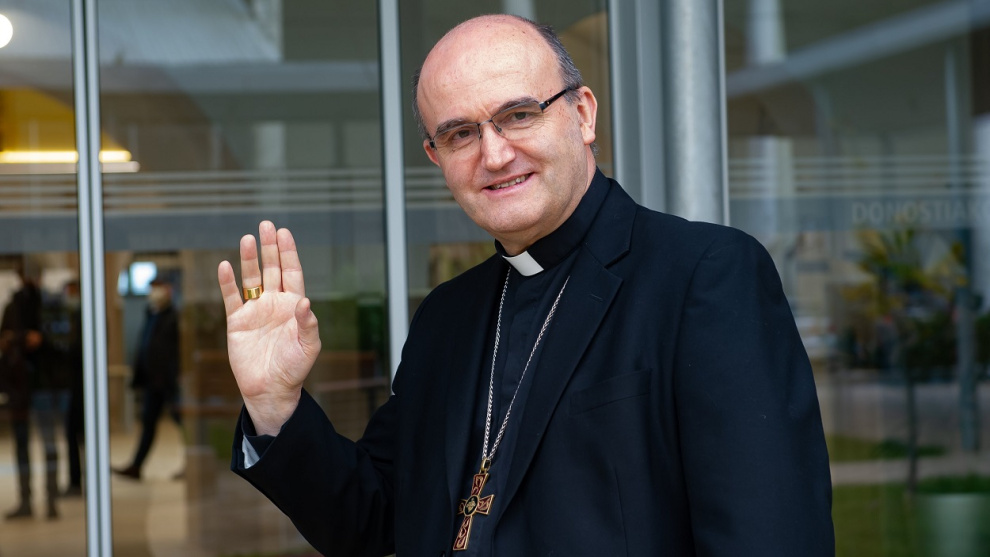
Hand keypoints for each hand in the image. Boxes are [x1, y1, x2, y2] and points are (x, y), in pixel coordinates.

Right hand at [217, 221, 321, 434]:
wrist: (270, 389)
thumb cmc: (294, 368)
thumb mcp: (308, 346)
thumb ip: (308, 323)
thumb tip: (305, 302)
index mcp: (294, 306)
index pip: (292, 273)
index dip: (288, 253)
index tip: (284, 233)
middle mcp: (274, 304)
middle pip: (272, 269)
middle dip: (269, 247)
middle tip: (266, 225)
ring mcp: (255, 311)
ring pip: (251, 279)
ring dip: (249, 259)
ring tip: (248, 239)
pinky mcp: (237, 322)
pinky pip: (231, 298)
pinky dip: (227, 282)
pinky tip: (226, 266)